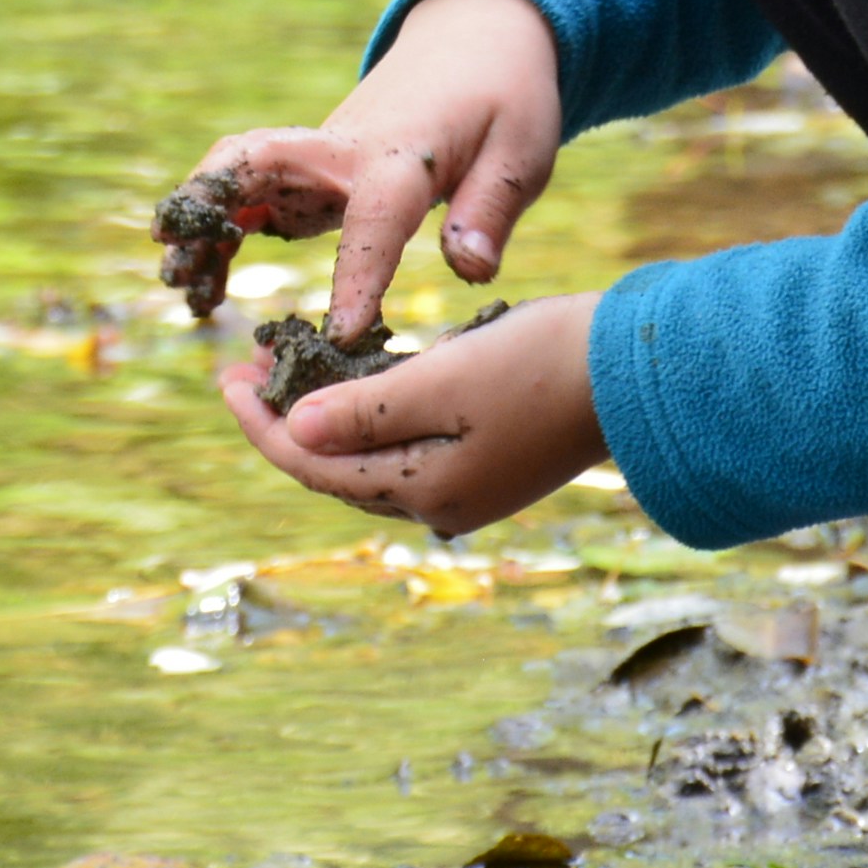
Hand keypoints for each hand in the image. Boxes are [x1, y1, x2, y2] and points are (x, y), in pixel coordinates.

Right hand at [166, 0, 561, 337]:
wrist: (475, 40)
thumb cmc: (506, 98)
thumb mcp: (524, 150)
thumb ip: (492, 209)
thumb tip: (471, 270)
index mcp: (407, 152)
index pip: (378, 214)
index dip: (359, 273)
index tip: (342, 333)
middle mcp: (348, 148)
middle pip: (264, 158)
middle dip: (213, 201)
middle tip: (175, 254)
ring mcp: (320, 155)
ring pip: (241, 176)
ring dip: (202, 224)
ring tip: (182, 289)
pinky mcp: (310, 170)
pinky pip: (251, 197)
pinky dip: (219, 233)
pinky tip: (206, 282)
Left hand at [223, 293, 604, 536]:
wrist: (640, 372)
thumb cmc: (542, 363)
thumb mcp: (444, 379)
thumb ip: (364, 410)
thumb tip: (292, 430)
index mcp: (424, 492)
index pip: (315, 462)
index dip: (262, 422)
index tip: (227, 376)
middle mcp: (442, 504)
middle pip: (338, 468)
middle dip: (287, 420)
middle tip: (248, 368)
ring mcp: (469, 486)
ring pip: (371, 457)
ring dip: (327, 415)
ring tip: (289, 369)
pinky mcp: (491, 460)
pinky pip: (407, 445)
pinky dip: (372, 414)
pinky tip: (359, 381)